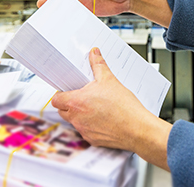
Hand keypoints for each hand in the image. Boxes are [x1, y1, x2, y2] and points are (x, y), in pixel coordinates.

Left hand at [51, 47, 171, 170]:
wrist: (137, 129)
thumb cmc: (124, 107)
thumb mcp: (109, 79)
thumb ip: (98, 64)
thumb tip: (94, 53)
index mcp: (76, 102)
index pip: (56, 99)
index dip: (61, 93)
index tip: (69, 89)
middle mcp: (76, 118)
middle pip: (62, 110)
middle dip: (69, 103)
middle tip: (82, 96)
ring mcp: (83, 130)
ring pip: (74, 121)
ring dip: (80, 114)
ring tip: (96, 106)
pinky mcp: (92, 139)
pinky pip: (85, 131)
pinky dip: (91, 125)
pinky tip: (103, 118)